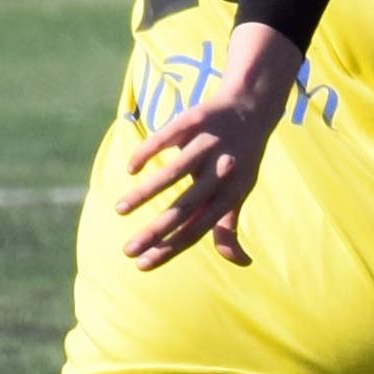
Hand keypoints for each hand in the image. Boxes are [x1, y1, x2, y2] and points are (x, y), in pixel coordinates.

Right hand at [117, 27, 303, 269]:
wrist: (252, 108)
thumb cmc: (240, 161)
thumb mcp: (238, 193)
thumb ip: (229, 227)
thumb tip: (241, 263)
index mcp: (232, 194)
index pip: (199, 229)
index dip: (171, 248)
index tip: (142, 264)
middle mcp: (223, 170)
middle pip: (185, 207)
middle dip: (155, 231)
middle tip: (126, 250)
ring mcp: (210, 144)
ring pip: (175, 171)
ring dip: (145, 193)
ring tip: (120, 210)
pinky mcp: (195, 119)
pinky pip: (167, 136)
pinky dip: (149, 152)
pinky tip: (132, 169)